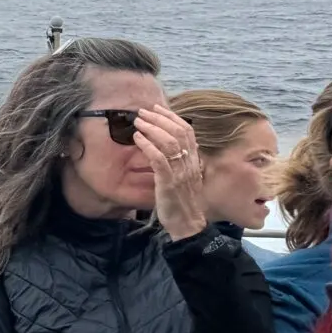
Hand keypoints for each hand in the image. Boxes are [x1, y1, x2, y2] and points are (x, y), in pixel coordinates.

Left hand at [138, 106, 209, 239]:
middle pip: (178, 132)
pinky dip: (148, 146)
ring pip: (169, 143)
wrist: (187, 224)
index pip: (188, 132)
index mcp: (194, 161)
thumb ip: (182, 161)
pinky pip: (159, 159)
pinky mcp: (169, 182)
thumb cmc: (182, 201)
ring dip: (152, 129)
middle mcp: (190, 164)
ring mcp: (180, 172)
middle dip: (159, 118)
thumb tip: (175, 144)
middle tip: (142, 111)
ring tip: (138, 122)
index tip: (157, 108)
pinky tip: (137, 139)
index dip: (172, 117)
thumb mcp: (186, 177)